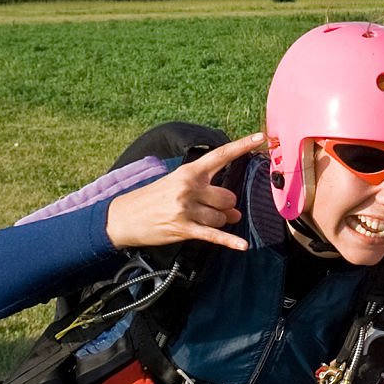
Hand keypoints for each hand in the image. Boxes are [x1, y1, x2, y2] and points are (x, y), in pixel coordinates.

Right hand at [105, 132, 266, 251]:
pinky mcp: (184, 228)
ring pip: (222, 218)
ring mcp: (186, 208)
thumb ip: (209, 196)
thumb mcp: (177, 188)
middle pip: (228, 198)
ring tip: (198, 221)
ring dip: (218, 223)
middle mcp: (189, 187)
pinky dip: (230, 242)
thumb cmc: (153, 200)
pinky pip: (214, 235)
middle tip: (210, 210)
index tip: (260, 137)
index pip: (220, 156)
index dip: (242, 146)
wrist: (123, 217)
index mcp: (188, 172)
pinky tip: (243, 246)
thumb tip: (236, 213)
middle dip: (225, 208)